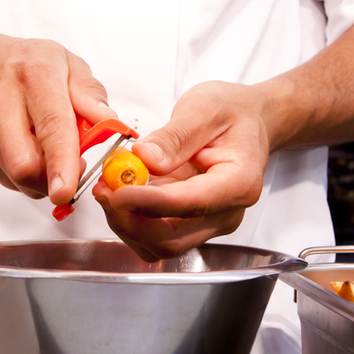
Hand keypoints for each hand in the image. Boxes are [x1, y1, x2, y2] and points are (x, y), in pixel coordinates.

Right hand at [0, 28, 115, 202]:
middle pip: (27, 166)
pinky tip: (26, 149)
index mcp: (33, 77)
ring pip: (18, 180)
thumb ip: (89, 93)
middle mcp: (1, 104)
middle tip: (72, 163)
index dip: (61, 164)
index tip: (66, 188)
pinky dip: (25, 175)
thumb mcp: (63, 62)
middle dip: (56, 177)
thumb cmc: (18, 63)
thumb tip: (109, 122)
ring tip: (47, 149)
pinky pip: (7, 180)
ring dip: (42, 177)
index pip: (50, 128)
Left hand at [92, 81, 269, 260]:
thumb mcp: (204, 109)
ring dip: (126, 223)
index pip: (192, 204)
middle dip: (130, 220)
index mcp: (239, 183)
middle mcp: (226, 213)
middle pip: (172, 238)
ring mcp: (208, 223)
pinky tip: (120, 194)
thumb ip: (174, 136)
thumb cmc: (233, 114)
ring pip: (159, 245)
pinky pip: (155, 237)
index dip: (150, 203)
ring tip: (108, 188)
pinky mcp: (189, 224)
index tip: (118, 192)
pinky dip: (130, 221)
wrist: (249, 123)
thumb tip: (144, 159)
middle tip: (104, 188)